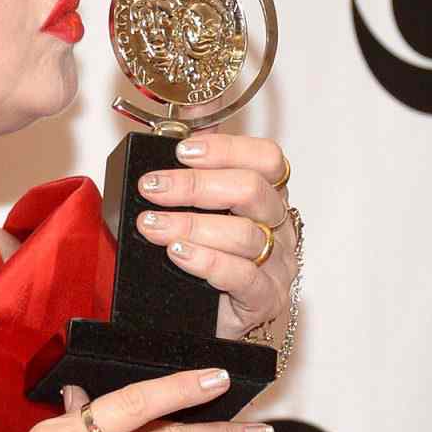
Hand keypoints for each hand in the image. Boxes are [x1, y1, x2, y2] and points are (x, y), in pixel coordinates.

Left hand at [132, 131, 296, 342]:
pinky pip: (243, 277)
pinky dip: (207, 262)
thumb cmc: (205, 258)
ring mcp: (277, 264)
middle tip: (152, 189)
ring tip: (151, 227)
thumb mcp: (200, 205)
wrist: (205, 322)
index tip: (181, 152)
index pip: (266, 158)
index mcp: (268, 196)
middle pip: (251, 191)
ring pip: (244, 234)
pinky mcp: (265, 301)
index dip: (226, 150)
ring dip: (190, 226)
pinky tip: (178, 254)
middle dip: (194, 187)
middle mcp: (280, 226)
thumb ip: (199, 160)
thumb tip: (188, 110)